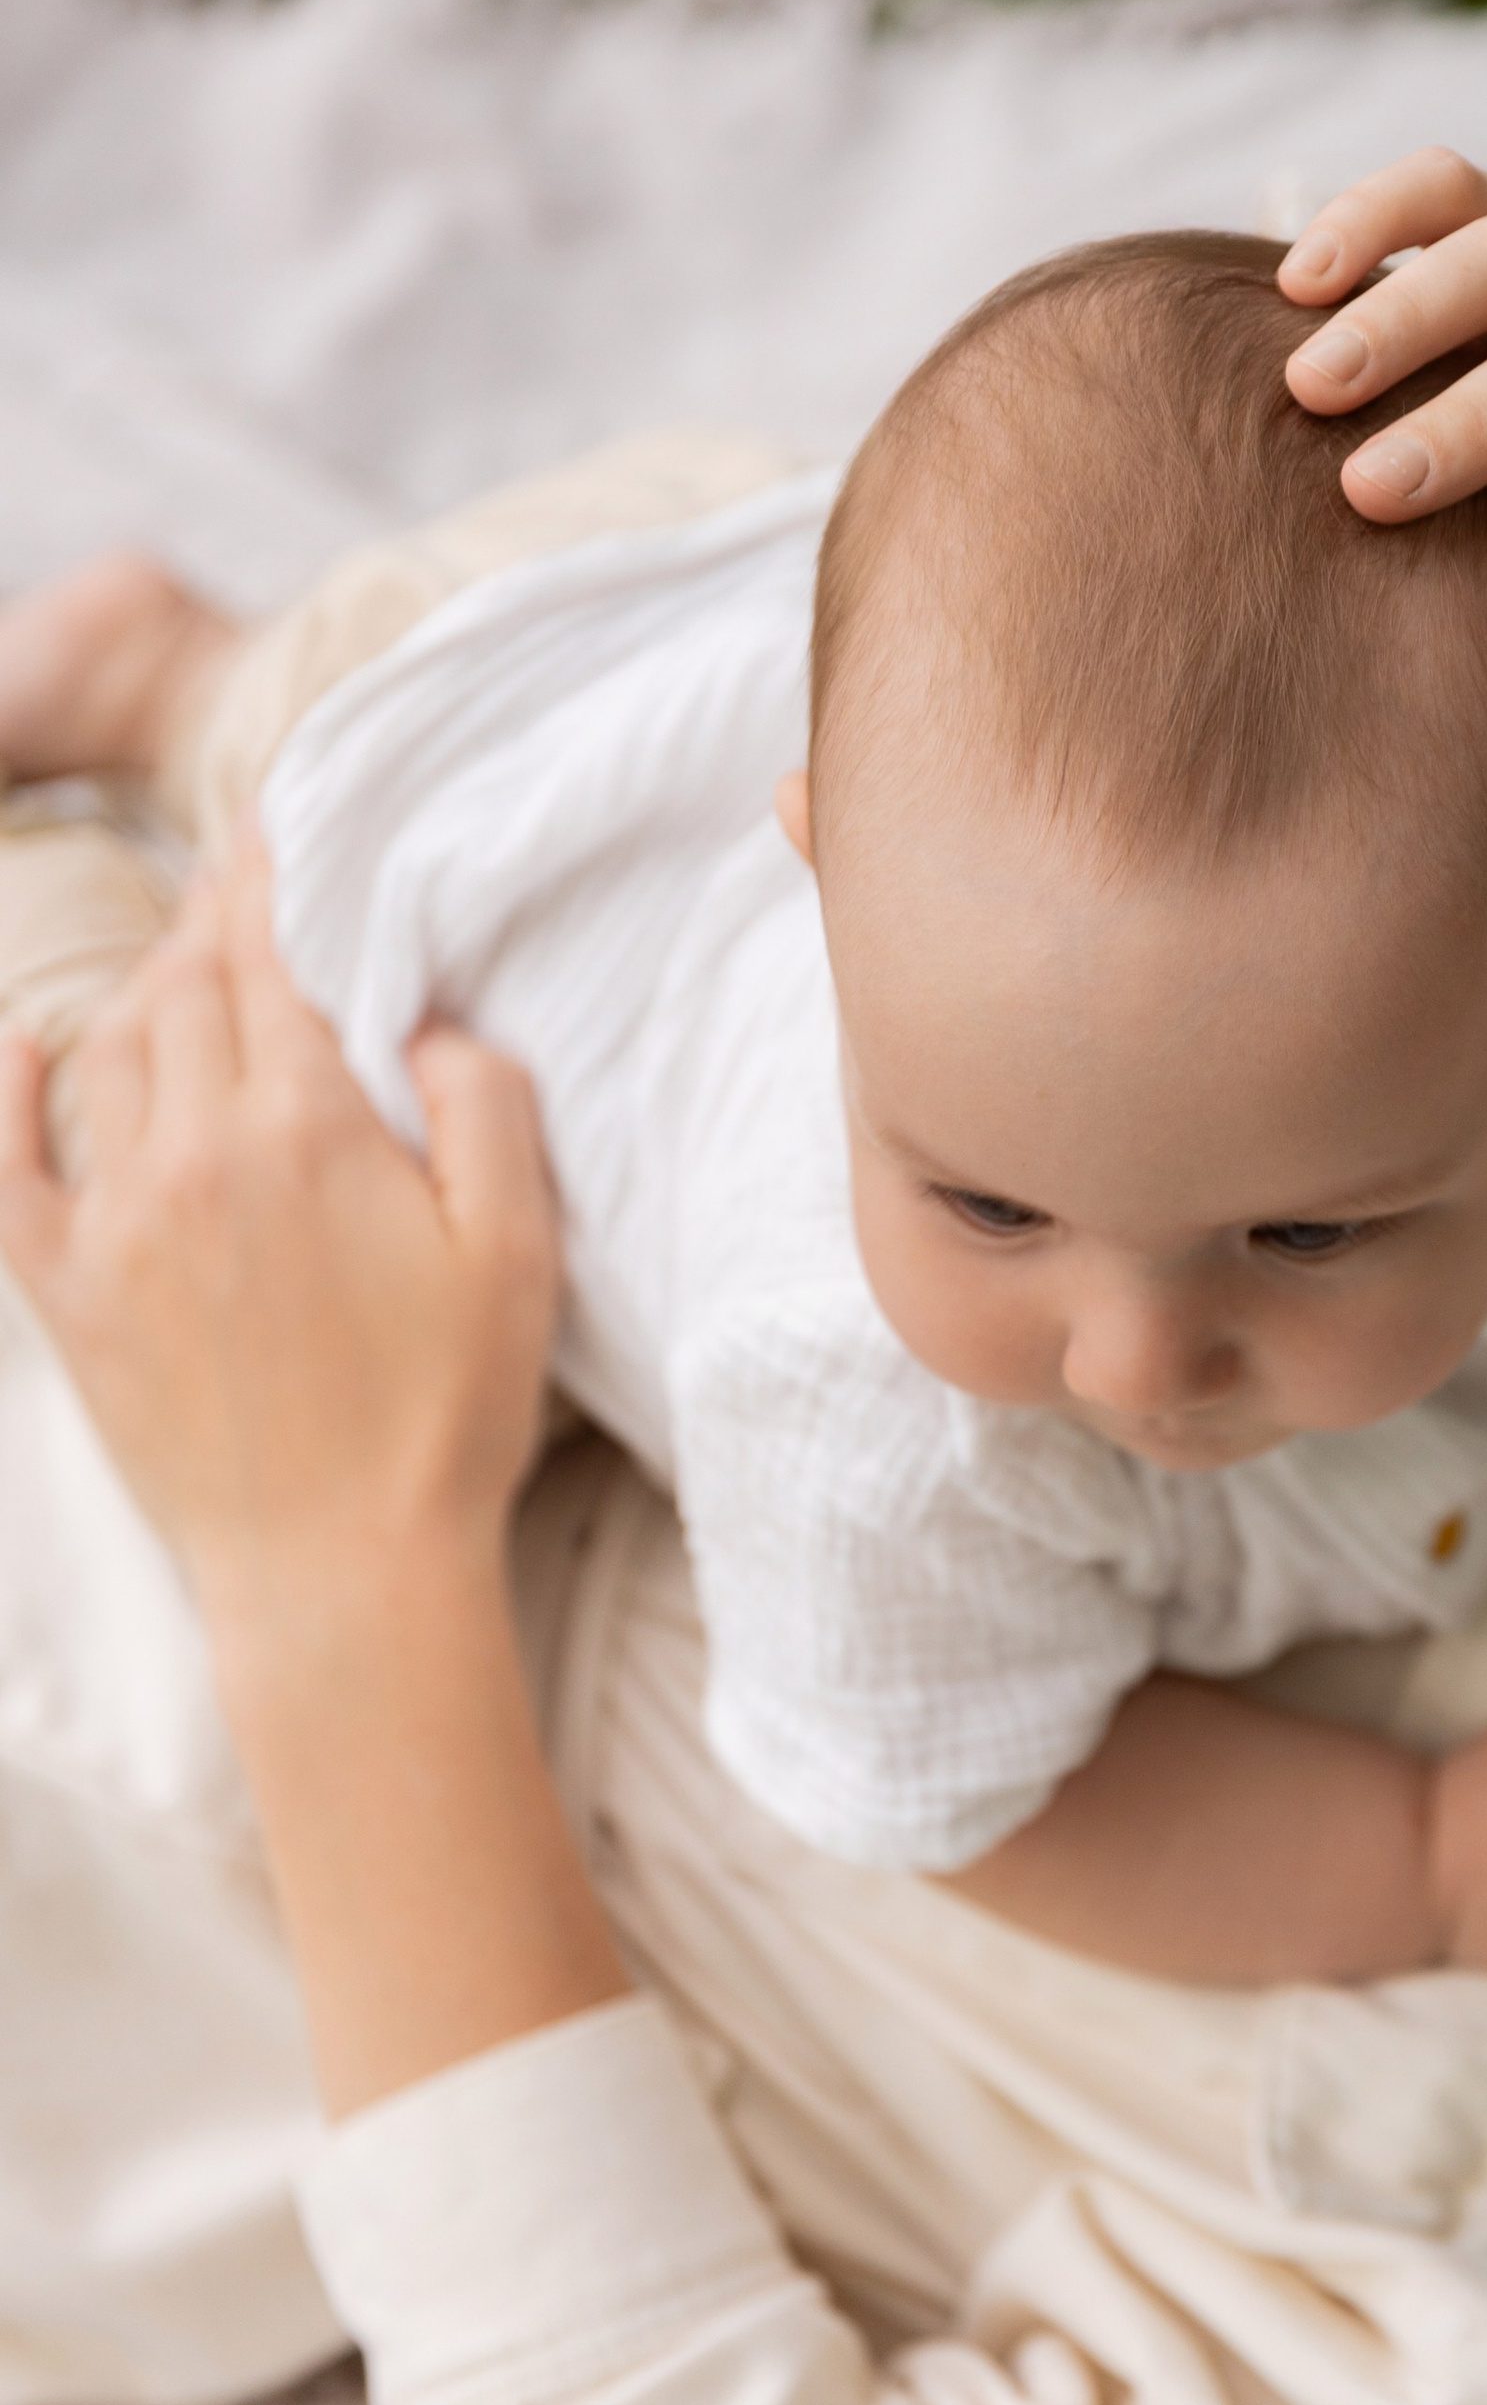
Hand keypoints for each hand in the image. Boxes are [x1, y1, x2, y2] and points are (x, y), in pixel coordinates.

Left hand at [0, 843, 558, 1630]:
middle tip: (237, 889)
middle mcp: (192, 1156)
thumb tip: (427, 1023)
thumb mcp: (518, 1250)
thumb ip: (483, 1107)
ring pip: (109, 1055)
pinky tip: (26, 1046)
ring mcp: (117, 1225)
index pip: (271, 960)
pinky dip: (8, 1092)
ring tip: (182, 967)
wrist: (342, 1572)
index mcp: (306, 1130)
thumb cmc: (446, 1417)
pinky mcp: (70, 1296)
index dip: (271, 883)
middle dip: (211, 922)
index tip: (275, 832)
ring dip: (145, 991)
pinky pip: (10, 1165)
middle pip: (185, 990)